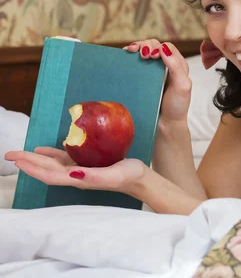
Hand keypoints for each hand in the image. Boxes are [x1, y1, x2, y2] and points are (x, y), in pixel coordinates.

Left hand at [4, 147, 146, 194]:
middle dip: (28, 162)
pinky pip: (64, 159)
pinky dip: (52, 154)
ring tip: (21, 154)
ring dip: (36, 159)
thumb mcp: (112, 174)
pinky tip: (44, 150)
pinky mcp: (87, 164)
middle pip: (47, 169)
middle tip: (10, 154)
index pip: (49, 174)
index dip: (33, 168)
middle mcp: (75, 176)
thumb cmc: (128, 175)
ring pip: (53, 164)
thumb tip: (71, 173)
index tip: (18, 160)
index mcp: (79, 179)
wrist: (139, 179)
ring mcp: (80, 170)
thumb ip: (91, 176)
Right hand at [124, 40, 191, 123]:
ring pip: (143, 53)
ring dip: (136, 47)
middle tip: (141, 54)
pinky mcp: (140, 79)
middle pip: (153, 46)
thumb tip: (163, 48)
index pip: (167, 47)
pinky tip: (124, 57)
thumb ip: (176, 67)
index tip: (152, 55)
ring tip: (130, 51)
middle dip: (145, 45)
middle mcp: (164, 66)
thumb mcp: (182, 86)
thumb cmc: (176, 106)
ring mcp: (151, 72)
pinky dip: (128, 58)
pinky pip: (134, 64)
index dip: (158, 47)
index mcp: (177, 66)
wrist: (165, 125)